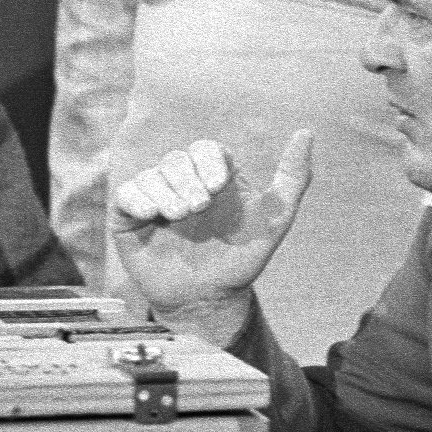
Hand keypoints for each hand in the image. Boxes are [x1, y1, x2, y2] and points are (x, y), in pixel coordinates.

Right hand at [108, 131, 313, 340]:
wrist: (207, 298)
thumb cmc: (240, 260)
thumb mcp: (275, 220)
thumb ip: (292, 178)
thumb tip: (306, 133)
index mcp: (214, 176)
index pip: (206, 149)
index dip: (208, 161)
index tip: (216, 185)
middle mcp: (183, 182)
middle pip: (177, 158)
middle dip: (187, 181)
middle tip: (196, 209)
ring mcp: (155, 198)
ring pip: (152, 174)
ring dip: (166, 193)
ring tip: (177, 217)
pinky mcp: (129, 216)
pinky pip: (126, 194)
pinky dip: (138, 199)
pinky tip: (151, 215)